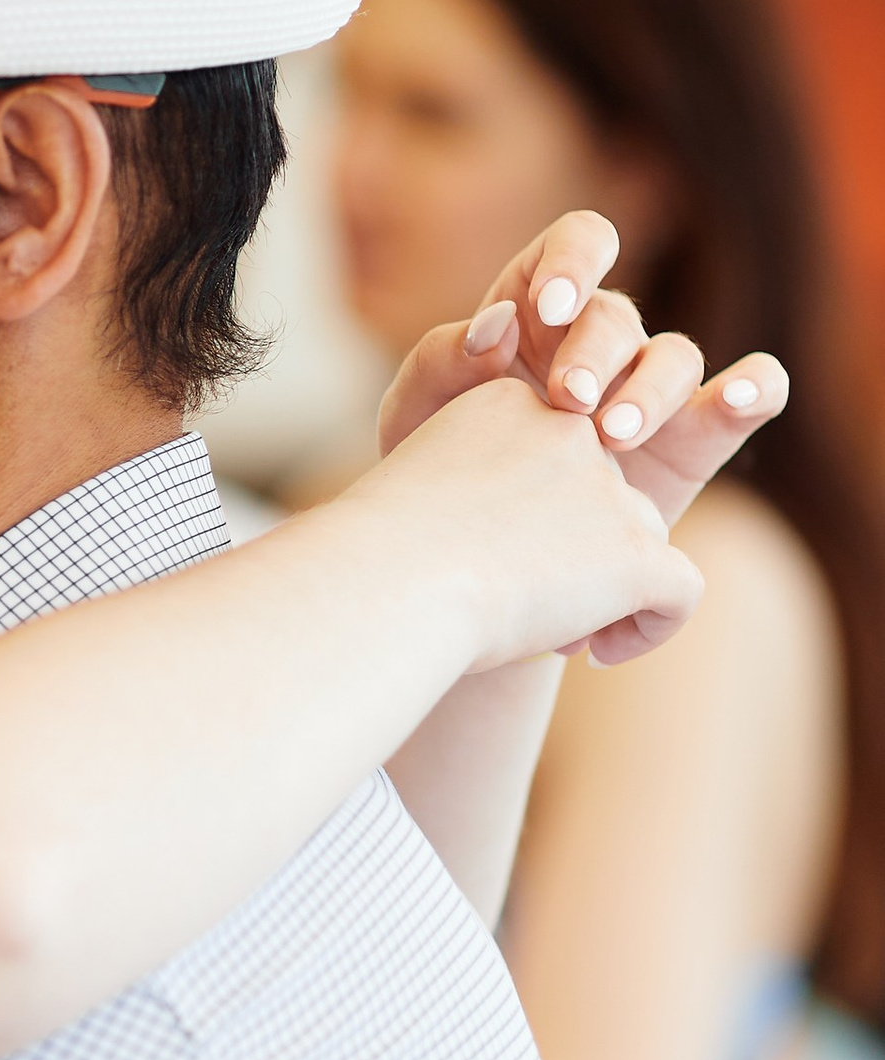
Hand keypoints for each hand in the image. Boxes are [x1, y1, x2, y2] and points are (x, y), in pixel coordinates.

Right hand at [360, 371, 702, 674]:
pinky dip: (652, 627)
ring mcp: (609, 490)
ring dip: (608, 591)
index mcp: (508, 407)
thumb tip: (497, 542)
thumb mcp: (416, 497)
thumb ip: (467, 496)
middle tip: (522, 603)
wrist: (390, 582)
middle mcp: (568, 433)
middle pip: (603, 496)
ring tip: (554, 634)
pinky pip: (681, 590)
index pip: (556, 454)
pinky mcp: (636, 551)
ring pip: (644, 541)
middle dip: (578, 552)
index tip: (492, 557)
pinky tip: (600, 653)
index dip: (539, 513)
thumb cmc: (378, 559)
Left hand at [378, 208, 784, 666]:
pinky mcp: (694, 440)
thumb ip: (441, 361)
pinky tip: (734, 397)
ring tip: (611, 436)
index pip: (578, 244)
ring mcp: (652, 389)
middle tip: (568, 400)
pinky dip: (753, 387)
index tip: (550, 305)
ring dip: (648, 389)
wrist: (467, 563)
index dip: (574, 261)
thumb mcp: (413, 418)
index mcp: (538, 313)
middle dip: (595, 353)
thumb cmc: (437, 474)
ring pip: (676, 357)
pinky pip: (750, 393)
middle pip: (619, 316)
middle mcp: (602, 342)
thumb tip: (496, 323)